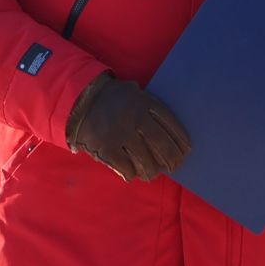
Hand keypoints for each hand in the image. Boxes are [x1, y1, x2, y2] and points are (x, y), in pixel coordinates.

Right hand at [65, 74, 192, 181]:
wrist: (78, 101)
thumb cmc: (111, 98)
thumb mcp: (132, 91)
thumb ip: (149, 104)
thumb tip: (171, 128)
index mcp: (143, 102)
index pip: (170, 124)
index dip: (181, 139)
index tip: (186, 149)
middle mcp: (134, 118)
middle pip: (162, 145)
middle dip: (172, 159)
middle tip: (175, 166)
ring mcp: (120, 135)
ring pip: (146, 161)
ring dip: (152, 170)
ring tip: (153, 172)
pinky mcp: (106, 149)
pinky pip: (126, 168)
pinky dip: (131, 173)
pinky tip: (132, 173)